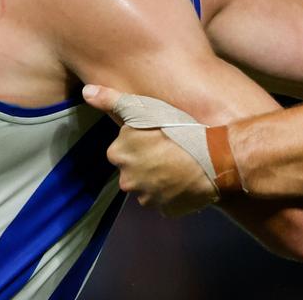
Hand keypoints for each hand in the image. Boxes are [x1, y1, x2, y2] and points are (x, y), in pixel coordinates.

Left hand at [83, 85, 219, 216]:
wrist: (215, 156)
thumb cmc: (179, 128)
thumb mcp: (143, 107)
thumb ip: (111, 100)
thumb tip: (87, 91)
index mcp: (119, 154)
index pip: (125, 148)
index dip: (143, 140)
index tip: (160, 135)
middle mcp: (127, 180)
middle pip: (135, 169)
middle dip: (149, 161)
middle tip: (172, 148)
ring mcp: (147, 198)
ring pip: (150, 186)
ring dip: (161, 178)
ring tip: (182, 162)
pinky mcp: (166, 211)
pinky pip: (166, 200)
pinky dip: (174, 192)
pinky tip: (187, 178)